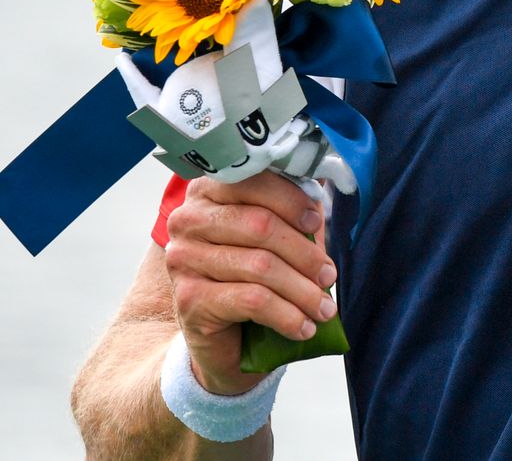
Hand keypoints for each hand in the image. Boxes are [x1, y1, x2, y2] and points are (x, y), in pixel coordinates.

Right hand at [164, 172, 334, 394]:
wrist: (218, 334)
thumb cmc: (251, 274)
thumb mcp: (274, 233)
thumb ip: (292, 204)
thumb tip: (322, 176)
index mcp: (208, 189)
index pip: (253, 181)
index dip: (290, 200)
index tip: (316, 221)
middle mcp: (188, 219)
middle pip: (261, 226)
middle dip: (304, 254)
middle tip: (328, 276)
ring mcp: (183, 259)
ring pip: (260, 266)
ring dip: (302, 291)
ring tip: (324, 308)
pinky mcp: (189, 298)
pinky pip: (251, 300)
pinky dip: (286, 316)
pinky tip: (303, 327)